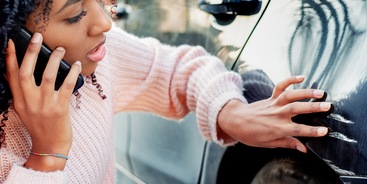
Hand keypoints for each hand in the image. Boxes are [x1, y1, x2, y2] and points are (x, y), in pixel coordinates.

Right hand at [6, 33, 80, 170]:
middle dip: (31, 52)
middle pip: (26, 72)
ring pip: (48, 76)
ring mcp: (45, 106)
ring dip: (54, 60)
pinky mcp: (60, 109)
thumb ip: (23, 92)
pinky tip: (76, 65)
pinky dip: (72, 74)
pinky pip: (67, 87)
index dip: (11, 58)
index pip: (11, 75)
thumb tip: (21, 72)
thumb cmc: (39, 126)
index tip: (12, 42)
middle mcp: (29, 102)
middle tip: (38, 36)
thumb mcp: (24, 110)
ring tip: (60, 49)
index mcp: (19, 101)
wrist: (50, 147)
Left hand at [217, 75, 330, 152]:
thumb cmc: (251, 135)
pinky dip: (290, 80)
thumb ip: (287, 144)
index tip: (325, 131)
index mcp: (277, 129)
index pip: (297, 130)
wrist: (234, 121)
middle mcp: (276, 115)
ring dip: (306, 93)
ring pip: (291, 96)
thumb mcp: (268, 144)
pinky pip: (280, 86)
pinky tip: (301, 77)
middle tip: (328, 107)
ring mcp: (273, 104)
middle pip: (296, 110)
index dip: (311, 131)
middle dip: (313, 108)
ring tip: (321, 93)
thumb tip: (304, 148)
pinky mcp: (270, 98)